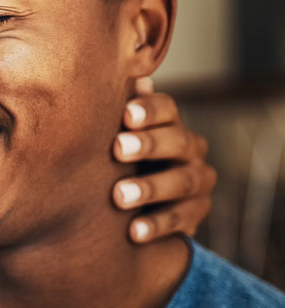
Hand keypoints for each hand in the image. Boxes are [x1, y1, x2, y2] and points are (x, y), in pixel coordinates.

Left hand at [111, 76, 215, 242]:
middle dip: (149, 144)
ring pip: (184, 181)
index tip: (126, 115)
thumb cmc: (114, 155)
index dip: (149, 110)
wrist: (132, 200)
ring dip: (151, 187)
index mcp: (168, 123)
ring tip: (120, 196)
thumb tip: (117, 77)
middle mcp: (189, 148)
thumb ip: (112, 109)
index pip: (167, 108)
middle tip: (118, 149)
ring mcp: (197, 180)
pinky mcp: (196, 213)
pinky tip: (134, 231)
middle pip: (179, 141)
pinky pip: (184, 218)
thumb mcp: (111, 133)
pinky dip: (158, 224)